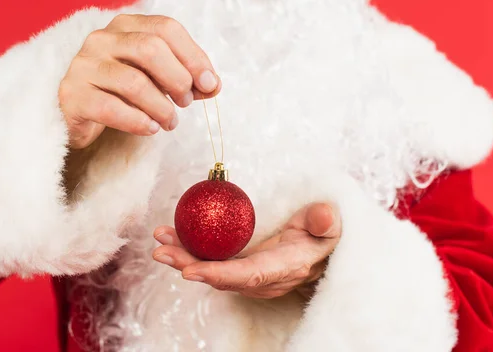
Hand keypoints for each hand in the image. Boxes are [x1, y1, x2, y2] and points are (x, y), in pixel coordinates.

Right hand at [59, 14, 220, 148]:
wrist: (75, 113)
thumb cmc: (120, 91)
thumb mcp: (155, 79)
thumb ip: (184, 78)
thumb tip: (213, 85)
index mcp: (125, 26)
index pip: (166, 28)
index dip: (194, 56)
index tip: (209, 84)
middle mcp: (101, 39)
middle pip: (151, 49)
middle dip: (178, 79)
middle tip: (186, 103)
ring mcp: (84, 66)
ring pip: (134, 82)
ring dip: (162, 107)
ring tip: (170, 122)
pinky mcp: (72, 96)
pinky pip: (111, 109)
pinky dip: (138, 122)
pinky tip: (151, 128)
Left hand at [152, 203, 340, 298]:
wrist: (323, 250)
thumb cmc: (325, 234)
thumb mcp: (332, 225)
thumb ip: (326, 221)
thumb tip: (325, 215)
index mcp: (285, 266)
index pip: (249, 274)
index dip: (219, 274)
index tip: (190, 271)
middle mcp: (264, 277)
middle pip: (222, 276)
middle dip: (188, 265)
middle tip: (161, 250)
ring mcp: (252, 275)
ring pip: (214, 270)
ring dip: (184, 256)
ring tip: (161, 239)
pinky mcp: (243, 266)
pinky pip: (215, 261)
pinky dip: (192, 250)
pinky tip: (174, 236)